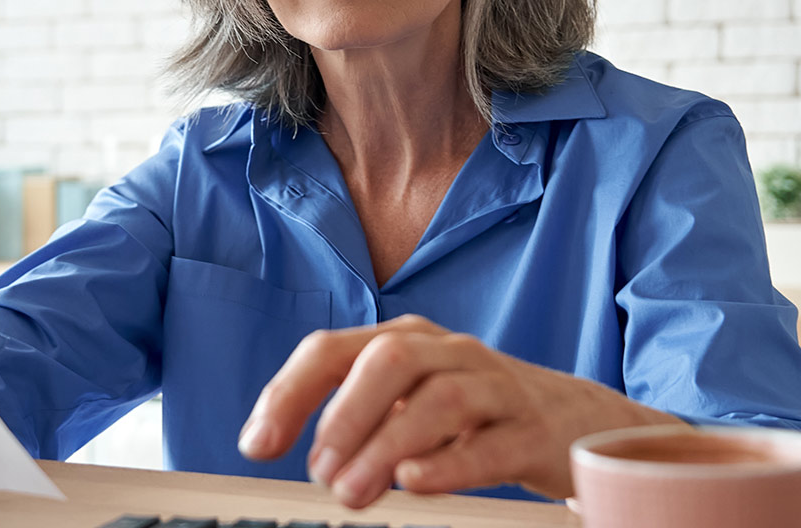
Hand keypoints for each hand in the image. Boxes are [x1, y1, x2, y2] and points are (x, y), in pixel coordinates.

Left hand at [237, 314, 676, 507]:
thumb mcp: (406, 400)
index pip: (331, 350)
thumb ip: (352, 416)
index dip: (288, 394)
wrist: (575, 418)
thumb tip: (288, 449)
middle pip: (387, 360)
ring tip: (353, 490)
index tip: (256, 444)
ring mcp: (494, 386)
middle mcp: (446, 352)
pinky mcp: (533, 430)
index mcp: (403, 340)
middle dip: (343, 414)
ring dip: (387, 445)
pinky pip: (493, 442)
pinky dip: (450, 463)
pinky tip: (414, 482)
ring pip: (439, 399)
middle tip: (318, 471)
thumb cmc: (473, 411)